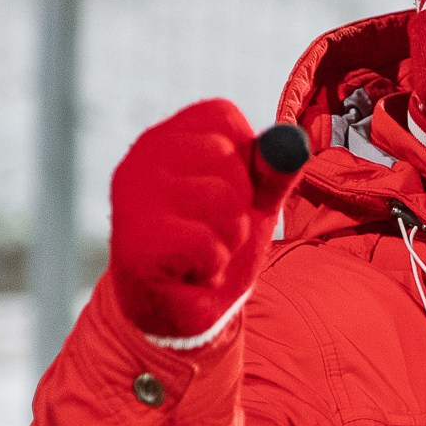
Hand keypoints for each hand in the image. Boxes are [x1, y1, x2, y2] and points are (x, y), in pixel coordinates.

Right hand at [107, 100, 306, 341]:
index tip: (221, 194)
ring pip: (225, 205)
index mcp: (169, 135)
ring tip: (201, 253)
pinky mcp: (135, 243)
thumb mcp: (252, 200)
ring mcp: (134, 198)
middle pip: (230, 164)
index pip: (225, 118)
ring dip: (227, 241)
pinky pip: (208, 247)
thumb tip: (291, 143)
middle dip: (238, 209)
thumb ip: (273, 171)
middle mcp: (143, 157)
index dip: (244, 165)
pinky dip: (212, 267)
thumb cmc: (210, 242)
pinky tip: (188, 272)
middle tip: (209, 232)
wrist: (173, 307)